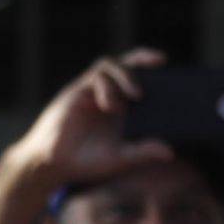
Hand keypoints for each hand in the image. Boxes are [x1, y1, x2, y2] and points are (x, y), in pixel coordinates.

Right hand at [12, 50, 170, 193]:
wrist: (53, 165)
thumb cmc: (85, 162)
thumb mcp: (119, 158)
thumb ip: (143, 153)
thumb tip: (170, 152)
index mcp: (120, 107)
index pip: (138, 78)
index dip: (151, 68)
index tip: (167, 64)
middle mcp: (106, 94)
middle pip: (125, 63)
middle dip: (142, 58)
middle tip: (159, 63)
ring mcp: (90, 91)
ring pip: (108, 65)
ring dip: (125, 76)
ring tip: (135, 96)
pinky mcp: (75, 92)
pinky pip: (94, 77)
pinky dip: (106, 87)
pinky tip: (110, 105)